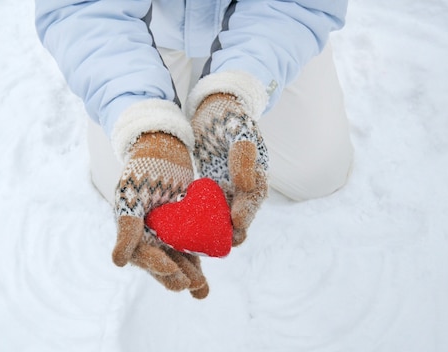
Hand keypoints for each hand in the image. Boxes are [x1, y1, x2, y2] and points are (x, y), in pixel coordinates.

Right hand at [112, 132, 208, 298]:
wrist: (161, 142)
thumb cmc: (143, 165)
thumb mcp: (133, 193)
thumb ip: (127, 226)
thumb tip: (118, 262)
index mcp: (131, 230)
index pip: (143, 254)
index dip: (157, 266)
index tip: (174, 272)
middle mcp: (147, 233)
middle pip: (162, 261)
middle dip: (177, 276)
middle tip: (193, 286)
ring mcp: (166, 228)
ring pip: (179, 255)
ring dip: (190, 272)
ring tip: (203, 290)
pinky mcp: (184, 220)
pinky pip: (193, 240)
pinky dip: (202, 252)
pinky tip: (214, 261)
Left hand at [191, 93, 268, 245]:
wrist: (214, 105)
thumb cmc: (227, 114)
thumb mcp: (237, 129)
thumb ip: (243, 154)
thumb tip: (246, 184)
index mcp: (256, 168)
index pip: (255, 194)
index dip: (248, 210)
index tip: (238, 223)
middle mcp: (245, 181)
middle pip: (243, 210)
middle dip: (235, 228)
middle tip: (225, 243)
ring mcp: (230, 184)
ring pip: (227, 212)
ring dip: (220, 228)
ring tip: (207, 244)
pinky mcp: (214, 186)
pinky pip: (211, 206)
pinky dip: (204, 217)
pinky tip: (191, 228)